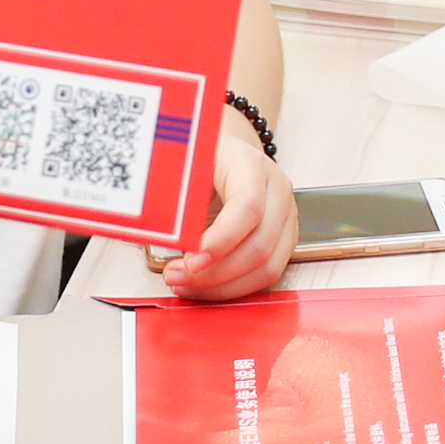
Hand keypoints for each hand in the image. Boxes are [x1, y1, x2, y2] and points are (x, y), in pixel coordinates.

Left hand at [160, 119, 297, 300]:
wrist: (226, 156)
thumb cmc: (204, 160)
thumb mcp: (184, 167)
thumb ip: (173, 198)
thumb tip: (159, 234)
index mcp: (250, 164)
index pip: (248, 206)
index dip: (221, 240)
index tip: (190, 261)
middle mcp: (276, 189)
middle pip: (260, 244)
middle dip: (216, 272)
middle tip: (177, 276)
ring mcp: (285, 215)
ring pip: (267, 266)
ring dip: (223, 286)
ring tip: (186, 284)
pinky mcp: (285, 238)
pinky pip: (267, 273)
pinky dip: (234, 287)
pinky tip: (205, 285)